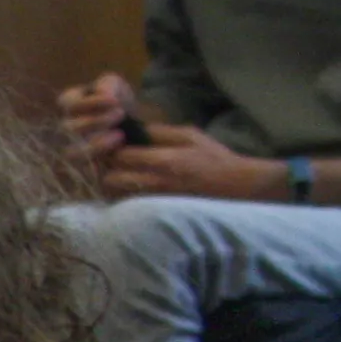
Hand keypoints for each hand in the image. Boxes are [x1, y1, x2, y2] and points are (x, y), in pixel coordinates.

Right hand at [58, 73, 145, 162]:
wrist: (132, 132)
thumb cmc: (120, 106)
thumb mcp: (116, 88)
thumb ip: (108, 84)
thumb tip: (103, 93)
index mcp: (69, 105)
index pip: (67, 104)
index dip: (89, 104)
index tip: (115, 101)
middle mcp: (64, 128)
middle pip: (69, 128)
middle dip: (96, 121)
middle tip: (120, 114)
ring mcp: (71, 150)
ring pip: (72, 153)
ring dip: (96, 144)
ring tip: (120, 136)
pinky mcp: (83, 167)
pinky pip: (84, 169)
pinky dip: (101, 162)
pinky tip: (118, 152)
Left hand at [97, 122, 280, 204]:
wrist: (235, 186)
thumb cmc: (213, 158)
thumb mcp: (190, 136)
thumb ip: (159, 133)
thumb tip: (131, 129)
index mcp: (163, 160)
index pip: (121, 155)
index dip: (111, 148)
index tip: (112, 144)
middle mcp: (154, 182)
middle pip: (110, 177)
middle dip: (106, 169)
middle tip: (109, 161)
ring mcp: (153, 200)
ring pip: (115, 194)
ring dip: (111, 184)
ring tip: (116, 173)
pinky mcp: (154, 212)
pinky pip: (126, 205)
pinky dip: (120, 196)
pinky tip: (126, 186)